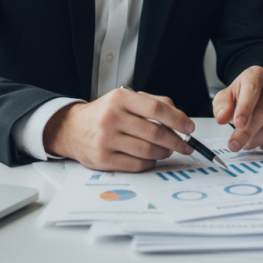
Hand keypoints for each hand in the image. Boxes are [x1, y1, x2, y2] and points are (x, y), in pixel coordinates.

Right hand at [43, 88, 194, 171]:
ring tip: (168, 150)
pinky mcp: (102, 159)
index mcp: (121, 98)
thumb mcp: (126, 99)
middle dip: (176, 141)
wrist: (72, 128)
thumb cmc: (105, 113)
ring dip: (164, 153)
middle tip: (186, 145)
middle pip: (154, 132)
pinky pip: (136, 164)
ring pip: (147, 150)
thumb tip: (179, 117)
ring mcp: (106, 139)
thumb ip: (153, 102)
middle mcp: (112, 117)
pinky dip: (150, 163)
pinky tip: (152, 158)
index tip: (189, 128)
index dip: (177, 119)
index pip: (156, 109)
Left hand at [212, 65, 262, 151]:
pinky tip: (262, 143)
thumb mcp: (226, 97)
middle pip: (262, 112)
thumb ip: (221, 106)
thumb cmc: (243, 96)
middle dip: (246, 133)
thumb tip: (222, 118)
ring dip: (257, 140)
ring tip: (247, 143)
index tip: (238, 124)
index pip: (252, 90)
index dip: (245, 108)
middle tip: (235, 145)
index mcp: (256, 75)